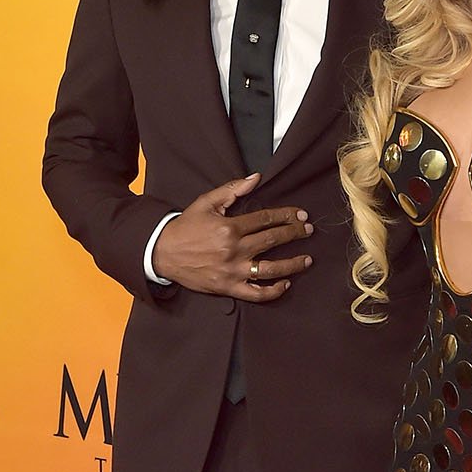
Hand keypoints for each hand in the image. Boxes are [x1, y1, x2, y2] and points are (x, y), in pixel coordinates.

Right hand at [153, 173, 313, 297]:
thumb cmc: (186, 227)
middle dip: (295, 234)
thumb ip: (232, 190)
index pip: (266, 219)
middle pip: (273, 240)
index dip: (287, 216)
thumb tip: (256, 178)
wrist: (163, 252)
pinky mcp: (228, 287)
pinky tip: (286, 284)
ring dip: (293, 264)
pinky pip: (256, 293)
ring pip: (271, 269)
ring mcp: (232, 271)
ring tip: (307, 259)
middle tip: (308, 230)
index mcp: (230, 227)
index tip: (301, 215)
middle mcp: (234, 249)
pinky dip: (273, 291)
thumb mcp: (206, 202)